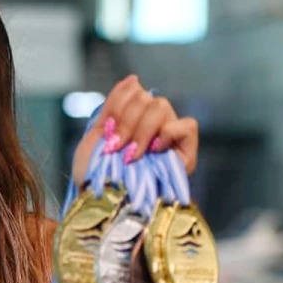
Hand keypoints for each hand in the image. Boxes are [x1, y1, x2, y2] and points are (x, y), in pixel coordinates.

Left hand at [72, 74, 198, 184]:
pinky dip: (169, 132)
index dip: (119, 106)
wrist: (100, 205)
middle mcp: (154, 128)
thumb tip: (134, 78)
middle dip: (127, 121)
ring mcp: (170, 140)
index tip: (107, 135)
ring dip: (142, 130)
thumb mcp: (97, 136)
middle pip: (148, 97)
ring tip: (132, 155)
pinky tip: (154, 151)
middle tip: (116, 148)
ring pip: (162, 107)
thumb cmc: (95, 177)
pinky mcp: (186, 155)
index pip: (135, 92)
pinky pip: (188, 125)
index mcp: (133, 121)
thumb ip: (114, 105)